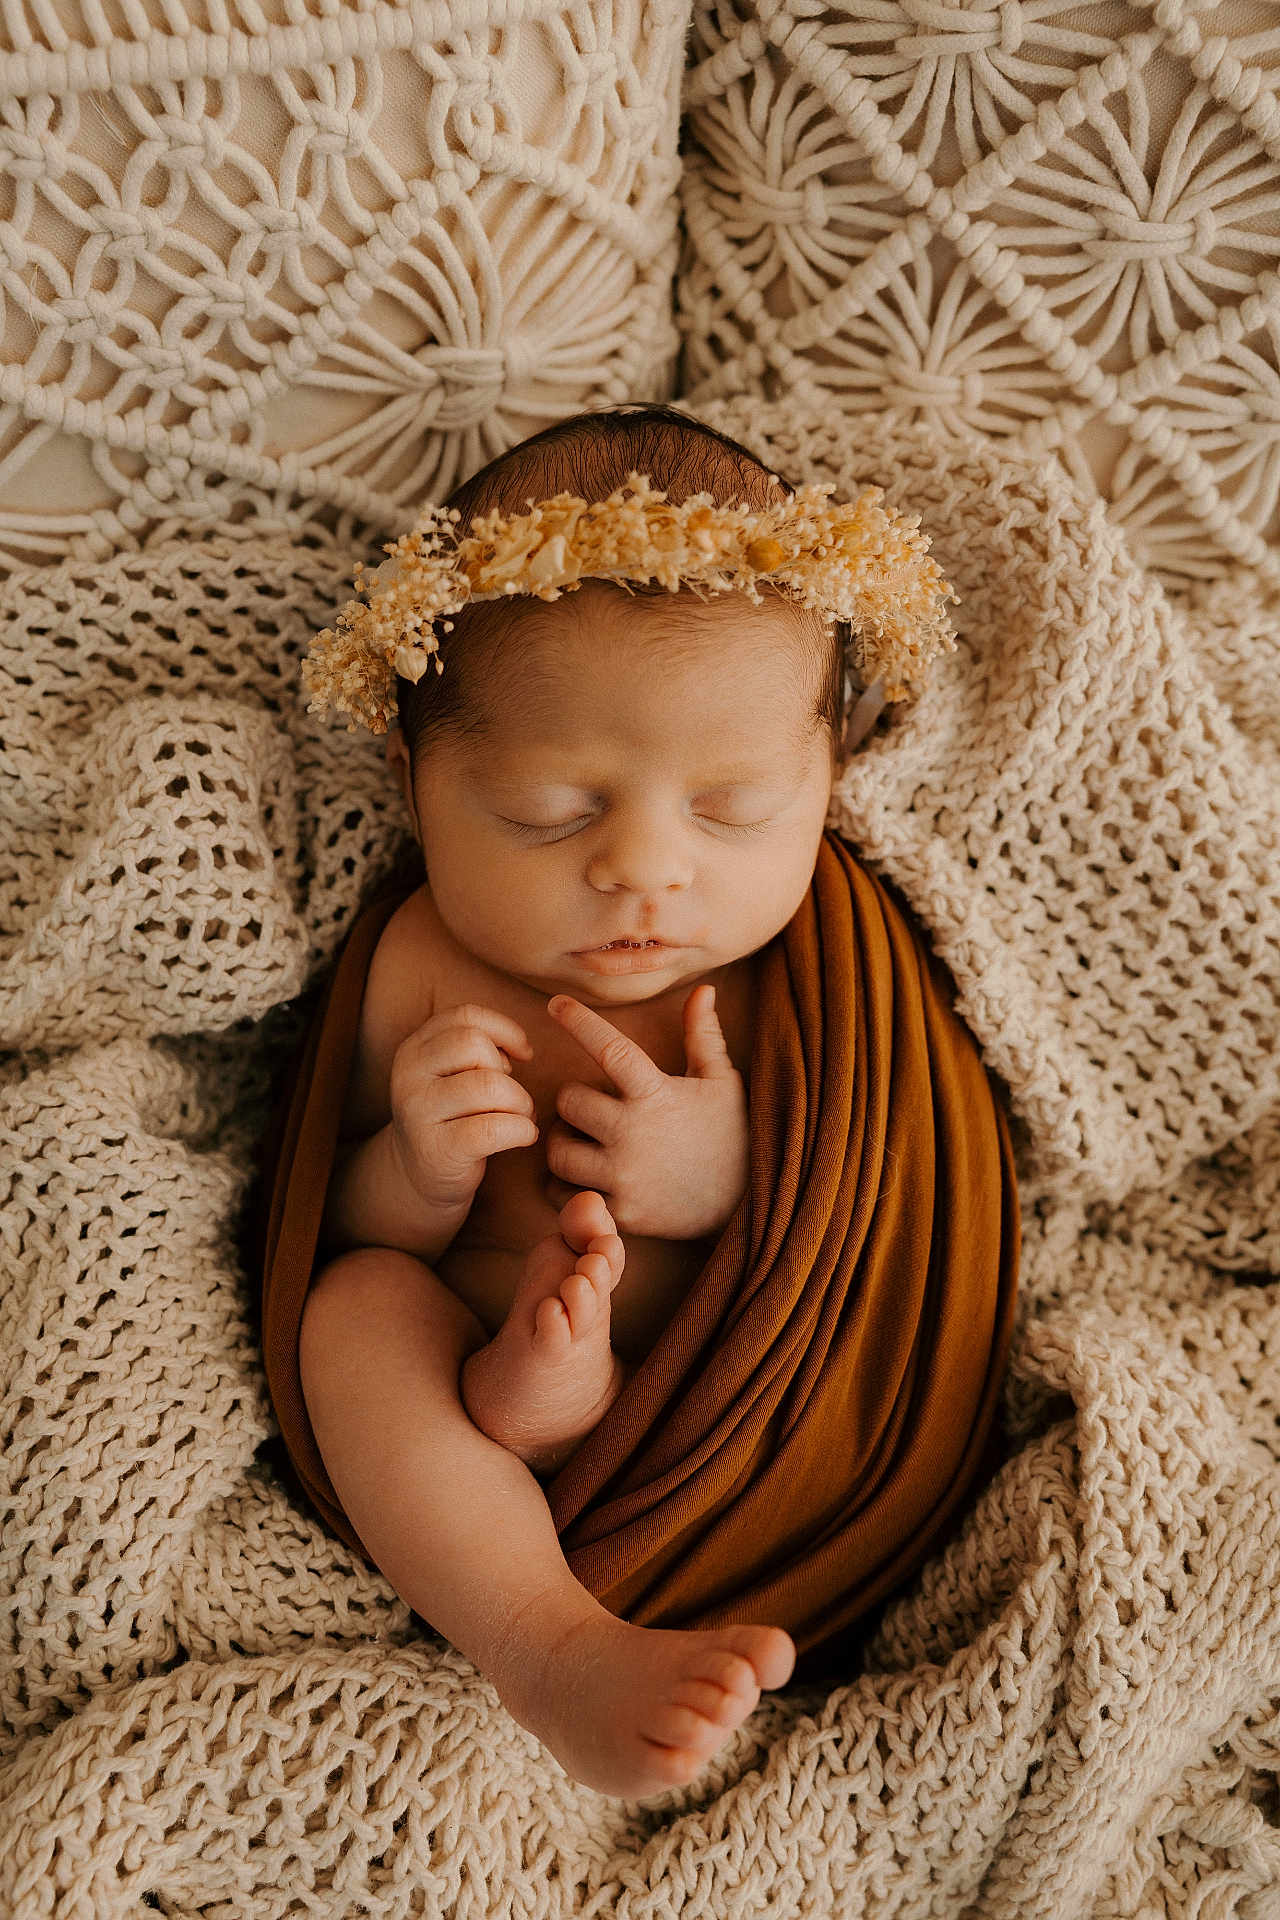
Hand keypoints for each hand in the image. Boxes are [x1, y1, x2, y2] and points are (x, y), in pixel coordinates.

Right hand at [388, 1003, 538, 1210]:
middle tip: (514, 1097)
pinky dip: (521, 1130)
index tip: (521, 1055)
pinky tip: (524, 1136)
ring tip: (521, 1117)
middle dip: (508, 1071)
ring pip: (488, 1085)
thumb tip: (522, 1049)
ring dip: (520, 1103)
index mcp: (414, 1049)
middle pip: (475, 1045)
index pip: (465, 1016)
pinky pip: (492, 1128)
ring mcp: (418, 1112)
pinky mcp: (435, 1149)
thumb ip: (480, 1050)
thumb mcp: (454, 1074)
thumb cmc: (452, 1118)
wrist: (421, 1178)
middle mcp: (408, 1075)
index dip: (504, 1030)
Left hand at [543, 986, 748, 1239]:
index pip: (609, 1048)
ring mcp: (624, 1175)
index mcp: (656, 1094)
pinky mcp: (619, 1211)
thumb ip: (703, 1035)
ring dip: (565, 1142)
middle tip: (591, 1106)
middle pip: (567, 1101)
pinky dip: (566, 1184)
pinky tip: (587, 1174)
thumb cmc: (731, 1135)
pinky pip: (564, 1193)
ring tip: (585, 1140)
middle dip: (573, 1099)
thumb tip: (703, 988)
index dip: (578, 1021)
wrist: (747, 1205)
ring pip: (557, 1150)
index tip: (555, 1004)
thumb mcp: (722, 1082)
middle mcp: (633, 1133)